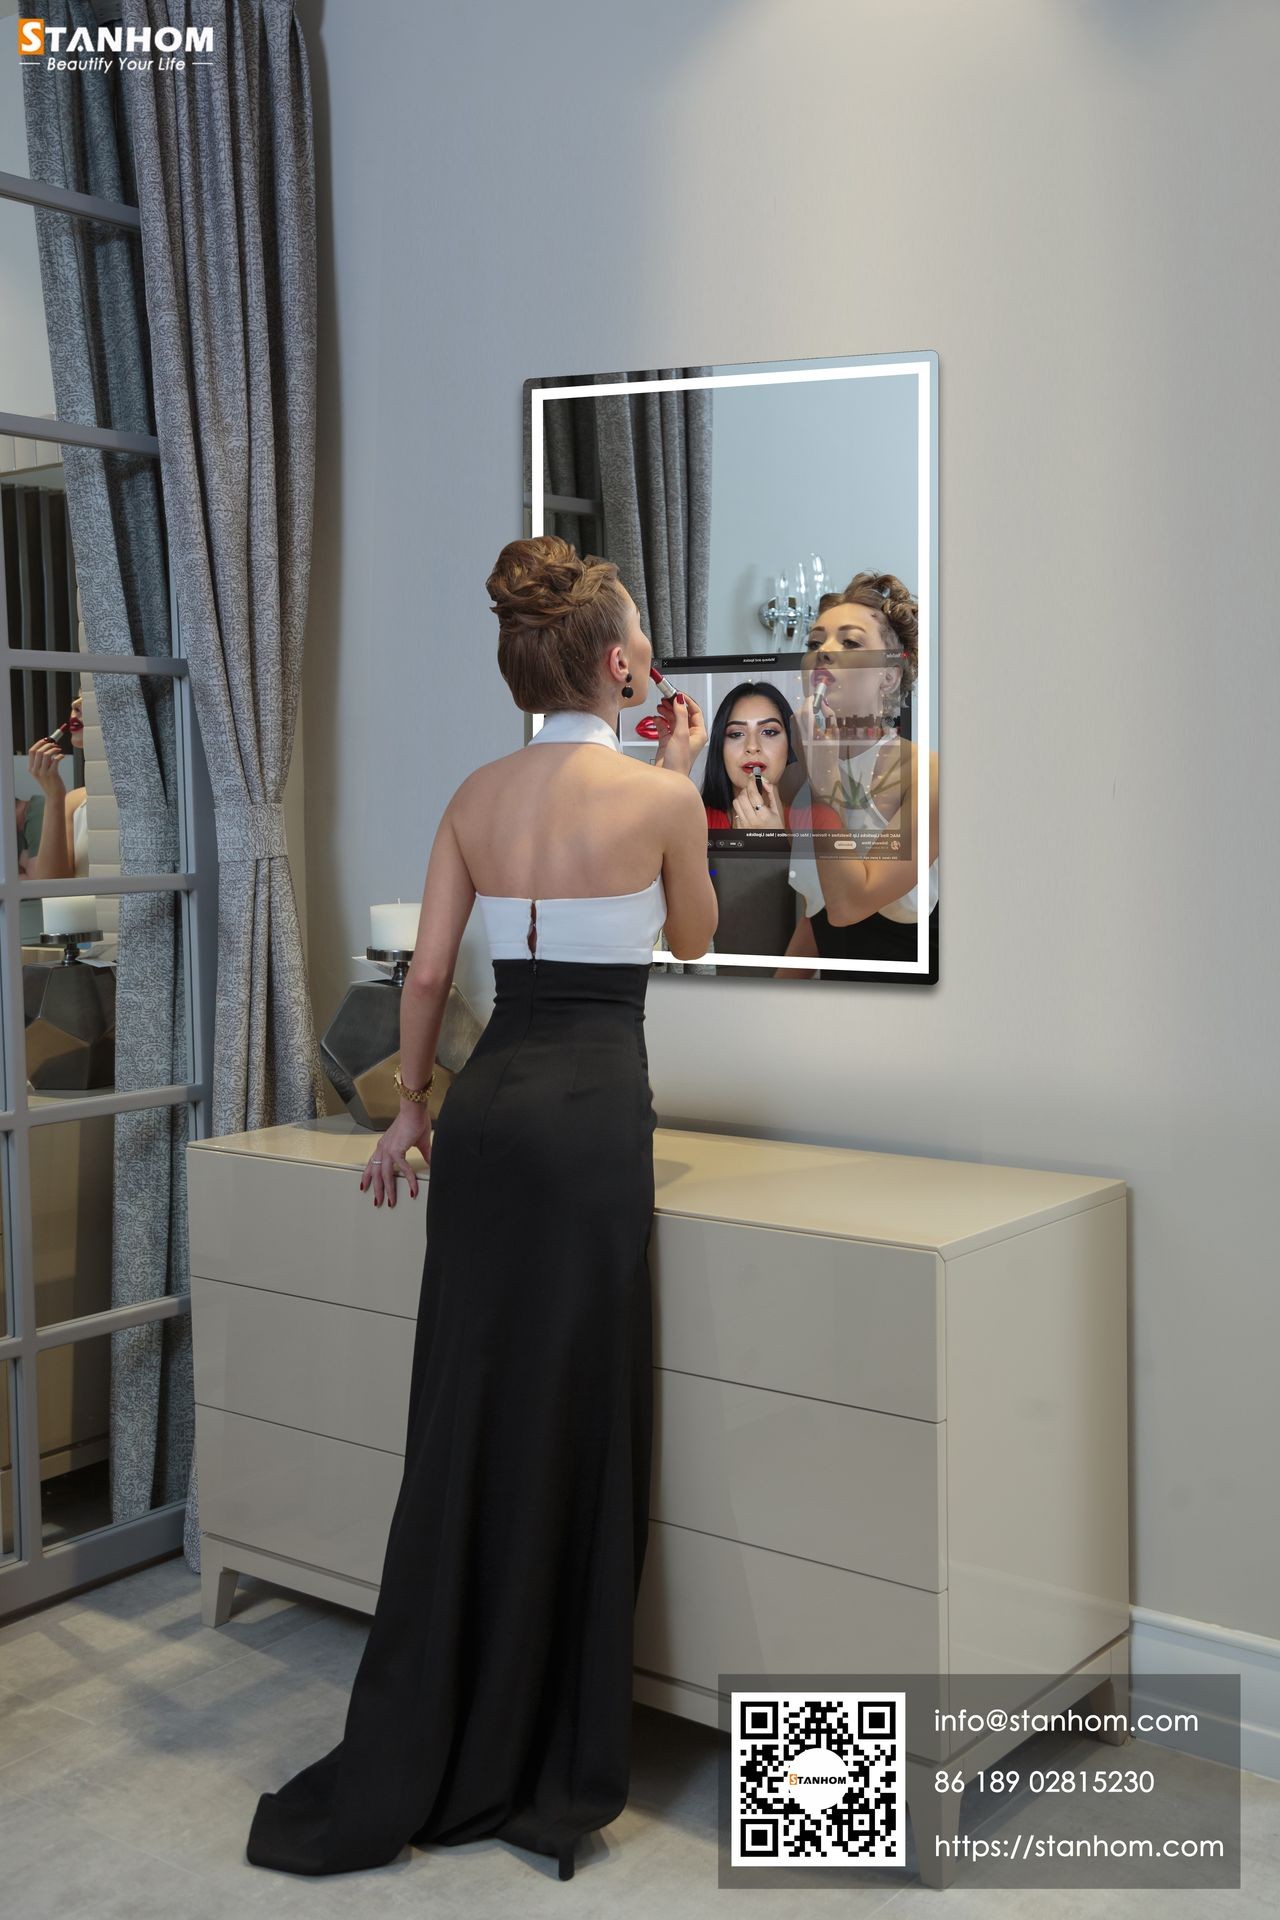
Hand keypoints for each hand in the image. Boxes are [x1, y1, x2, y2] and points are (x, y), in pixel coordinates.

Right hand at [28, 739, 65, 795]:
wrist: (54, 796)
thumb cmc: (51, 783)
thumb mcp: (43, 772)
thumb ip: (43, 762)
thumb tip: (49, 748)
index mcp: (31, 768)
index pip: (32, 751)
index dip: (39, 743)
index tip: (46, 740)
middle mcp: (35, 770)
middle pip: (39, 751)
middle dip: (47, 745)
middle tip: (55, 744)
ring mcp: (43, 772)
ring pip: (46, 754)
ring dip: (54, 749)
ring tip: (59, 749)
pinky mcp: (52, 774)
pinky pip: (55, 760)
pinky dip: (59, 755)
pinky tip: (62, 756)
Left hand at [360, 1103, 430, 1207]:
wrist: (415, 1109)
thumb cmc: (415, 1120)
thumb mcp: (419, 1142)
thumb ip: (425, 1154)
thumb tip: (432, 1164)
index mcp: (385, 1145)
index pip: (372, 1163)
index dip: (368, 1176)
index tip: (365, 1186)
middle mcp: (383, 1148)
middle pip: (375, 1173)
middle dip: (376, 1189)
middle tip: (378, 1202)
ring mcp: (388, 1149)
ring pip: (384, 1175)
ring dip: (388, 1190)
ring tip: (391, 1201)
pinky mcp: (396, 1149)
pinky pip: (402, 1169)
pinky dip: (408, 1180)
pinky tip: (413, 1189)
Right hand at [652, 692, 707, 774]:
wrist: (668, 776)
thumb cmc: (679, 763)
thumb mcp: (681, 734)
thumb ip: (681, 715)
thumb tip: (680, 701)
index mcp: (699, 733)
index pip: (695, 711)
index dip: (686, 701)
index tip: (677, 693)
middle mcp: (689, 734)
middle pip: (683, 713)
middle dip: (674, 705)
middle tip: (666, 698)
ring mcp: (678, 738)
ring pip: (673, 719)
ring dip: (666, 711)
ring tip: (661, 706)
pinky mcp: (667, 741)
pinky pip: (664, 727)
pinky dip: (660, 721)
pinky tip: (656, 718)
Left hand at [730, 772, 785, 831]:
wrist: (768, 843)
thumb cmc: (775, 828)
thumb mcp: (777, 811)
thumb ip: (771, 794)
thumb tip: (765, 781)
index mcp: (764, 816)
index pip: (753, 794)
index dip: (752, 782)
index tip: (753, 777)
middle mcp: (752, 820)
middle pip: (742, 797)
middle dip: (747, 789)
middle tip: (752, 788)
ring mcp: (744, 824)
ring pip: (736, 803)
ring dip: (742, 797)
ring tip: (748, 798)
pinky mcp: (738, 826)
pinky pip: (735, 811)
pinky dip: (740, 806)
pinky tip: (747, 808)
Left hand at [789, 691, 841, 809]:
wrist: (821, 774)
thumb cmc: (831, 756)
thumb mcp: (835, 735)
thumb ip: (830, 717)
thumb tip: (823, 704)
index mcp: (812, 732)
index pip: (807, 710)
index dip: (811, 701)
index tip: (816, 698)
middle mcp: (801, 734)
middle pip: (798, 713)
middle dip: (806, 706)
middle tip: (815, 705)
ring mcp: (795, 738)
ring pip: (794, 719)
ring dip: (802, 713)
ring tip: (812, 715)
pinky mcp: (793, 742)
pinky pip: (793, 726)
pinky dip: (799, 721)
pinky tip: (808, 725)